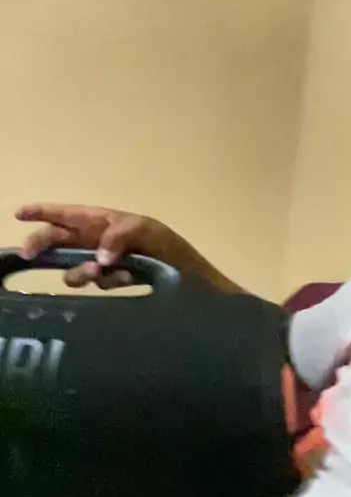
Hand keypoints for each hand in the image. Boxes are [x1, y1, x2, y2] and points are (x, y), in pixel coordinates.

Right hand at [15, 203, 173, 288]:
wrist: (184, 273)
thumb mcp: (142, 228)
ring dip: (81, 271)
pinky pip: (97, 284)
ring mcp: (100, 262)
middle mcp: (94, 240)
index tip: (18, 214)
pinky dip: (110, 280)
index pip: (64, 214)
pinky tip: (129, 277)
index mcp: (99, 220)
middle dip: (41, 245)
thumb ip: (116, 236)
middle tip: (32, 255)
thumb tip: (98, 260)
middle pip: (56, 242)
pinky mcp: (110, 281)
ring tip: (100, 270)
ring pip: (73, 270)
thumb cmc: (163, 240)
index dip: (40, 212)